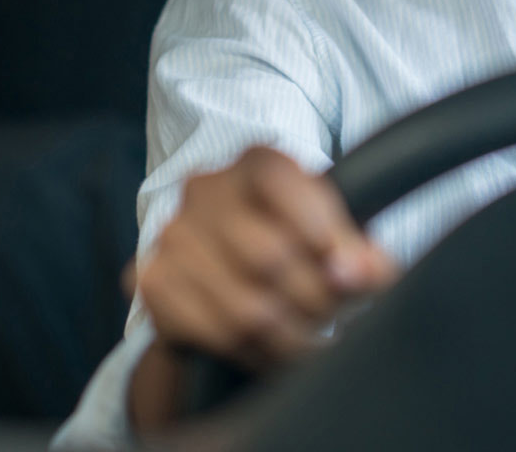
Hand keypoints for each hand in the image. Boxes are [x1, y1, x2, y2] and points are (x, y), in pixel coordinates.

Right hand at [135, 145, 397, 371]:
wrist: (233, 275)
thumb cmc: (297, 247)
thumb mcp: (337, 241)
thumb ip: (362, 255)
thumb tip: (363, 272)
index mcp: (256, 161)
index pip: (283, 183)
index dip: (323, 233)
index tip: (346, 271)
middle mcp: (206, 188)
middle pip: (269, 256)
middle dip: (314, 301)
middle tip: (333, 316)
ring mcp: (173, 233)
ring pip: (244, 307)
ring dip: (287, 337)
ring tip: (309, 341)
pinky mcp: (152, 279)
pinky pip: (209, 331)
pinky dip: (251, 353)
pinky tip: (271, 350)